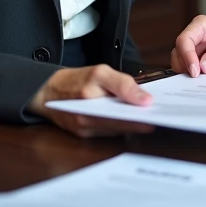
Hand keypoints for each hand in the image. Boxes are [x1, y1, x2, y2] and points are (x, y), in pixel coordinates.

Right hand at [27, 64, 154, 136]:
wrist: (49, 92)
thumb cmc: (77, 79)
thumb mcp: (101, 71)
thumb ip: (123, 83)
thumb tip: (145, 100)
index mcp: (89, 97)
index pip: (120, 110)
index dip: (138, 116)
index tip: (155, 115)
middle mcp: (85, 117)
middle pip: (119, 124)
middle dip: (138, 123)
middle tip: (156, 119)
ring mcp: (84, 129)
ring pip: (115, 131)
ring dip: (131, 126)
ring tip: (148, 119)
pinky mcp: (84, 135)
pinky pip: (107, 133)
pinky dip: (120, 128)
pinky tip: (131, 122)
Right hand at [170, 15, 205, 76]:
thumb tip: (204, 67)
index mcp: (201, 25)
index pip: (185, 40)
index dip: (186, 56)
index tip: (195, 71)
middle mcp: (194, 35)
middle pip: (179, 52)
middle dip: (185, 66)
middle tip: (198, 78)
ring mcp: (194, 48)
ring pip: (180, 61)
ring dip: (187, 71)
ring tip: (202, 79)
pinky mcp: (196, 59)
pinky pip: (187, 68)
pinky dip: (191, 75)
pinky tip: (202, 79)